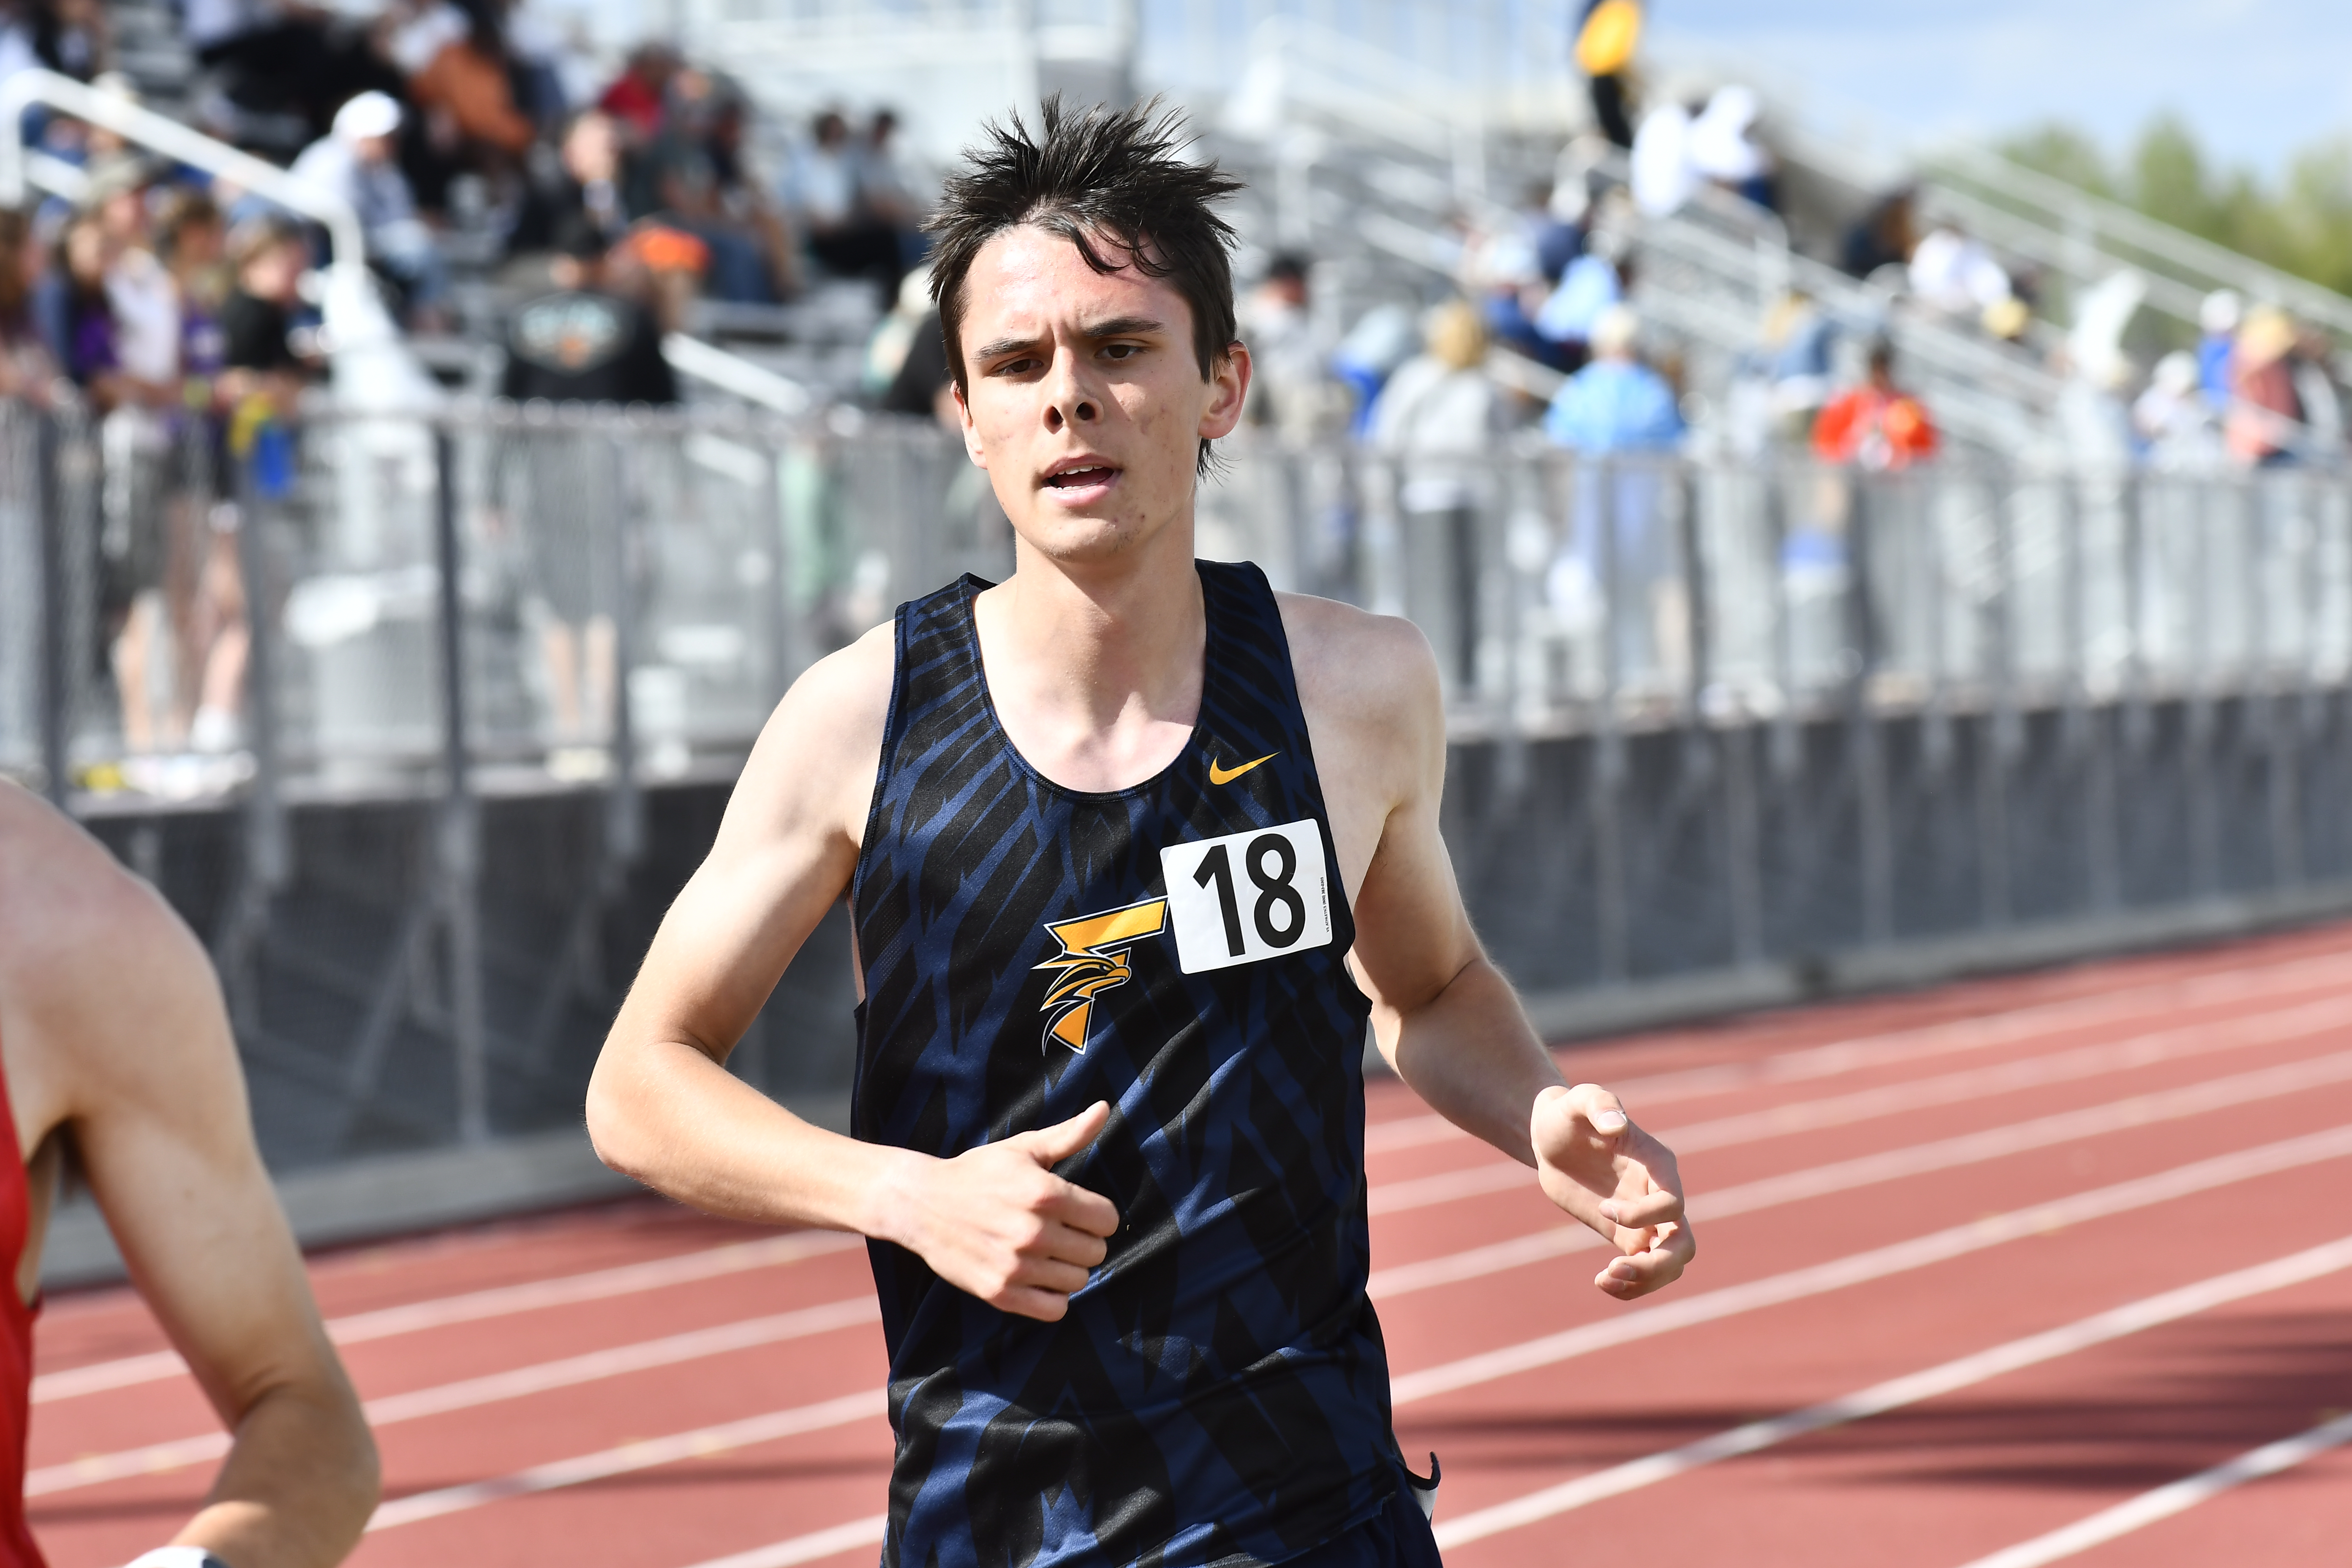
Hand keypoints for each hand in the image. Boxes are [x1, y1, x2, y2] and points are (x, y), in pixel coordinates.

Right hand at [885, 1101, 1120, 1321]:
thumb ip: (1070, 1134)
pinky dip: (1052, 1298)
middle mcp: (1033, 1231)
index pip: (1107, 1220)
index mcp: (1046, 1193)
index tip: (1078, 1211)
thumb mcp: (1024, 1148)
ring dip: (1068, 1268)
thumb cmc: (979, 1172)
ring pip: (1078, 1281)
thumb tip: (1104, 1109)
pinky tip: (1039, 1278)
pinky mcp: (999, 1292)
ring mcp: (1015, 1266)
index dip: (1097, 1214)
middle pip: (1096, 1252)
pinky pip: (1053, 1310)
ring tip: (1048, 1253)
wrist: (922, 1203)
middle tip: (1060, 1231)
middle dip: (1084, 1241)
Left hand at [1532, 1083, 1694, 1300]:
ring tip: (1605, 1279)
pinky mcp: (1625, 1235)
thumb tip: (1615, 1124)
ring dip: (1646, 1282)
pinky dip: (1630, 1286)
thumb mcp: (1579, 1100)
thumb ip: (1599, 1105)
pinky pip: (1643, 1269)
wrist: (1551, 1137)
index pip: (1673, 1203)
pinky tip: (1602, 1282)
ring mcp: (1645, 1219)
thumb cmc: (1569, 1113)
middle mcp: (1658, 1195)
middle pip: (1684, 1244)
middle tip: (1617, 1268)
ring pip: (1671, 1264)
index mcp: (1658, 1165)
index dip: (1643, 1215)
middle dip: (1658, 1265)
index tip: (1603, 1208)